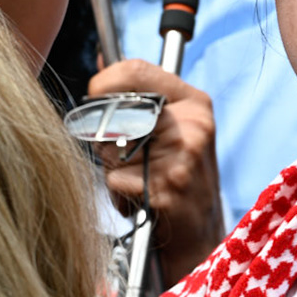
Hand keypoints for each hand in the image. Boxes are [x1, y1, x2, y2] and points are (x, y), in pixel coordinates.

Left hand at [89, 60, 222, 282]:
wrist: (201, 237)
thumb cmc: (178, 179)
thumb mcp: (173, 128)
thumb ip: (140, 94)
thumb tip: (101, 58)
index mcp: (195, 103)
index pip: (135, 70)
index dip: (103, 83)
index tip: (94, 98)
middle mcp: (193, 125)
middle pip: (115, 112)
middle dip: (106, 137)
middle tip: (125, 156)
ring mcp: (183, 157)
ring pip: (110, 148)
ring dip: (112, 170)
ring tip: (138, 181)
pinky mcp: (167, 188)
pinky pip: (114, 180)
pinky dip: (117, 195)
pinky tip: (139, 201)